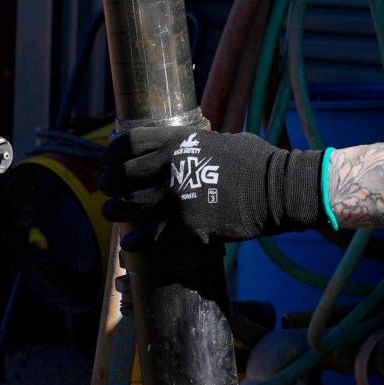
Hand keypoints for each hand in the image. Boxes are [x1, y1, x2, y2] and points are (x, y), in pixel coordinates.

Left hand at [100, 124, 327, 244]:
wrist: (277, 190)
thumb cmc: (258, 162)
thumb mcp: (223, 141)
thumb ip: (196, 145)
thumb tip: (186, 147)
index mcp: (178, 141)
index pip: (130, 142)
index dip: (113, 150)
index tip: (107, 157)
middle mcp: (170, 167)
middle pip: (122, 173)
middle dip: (109, 182)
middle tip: (106, 187)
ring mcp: (176, 198)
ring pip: (129, 206)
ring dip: (115, 210)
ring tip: (111, 211)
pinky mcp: (185, 226)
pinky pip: (149, 237)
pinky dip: (135, 241)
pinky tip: (128, 243)